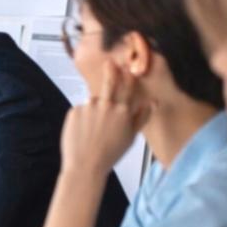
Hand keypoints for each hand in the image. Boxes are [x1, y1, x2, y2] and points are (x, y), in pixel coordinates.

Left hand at [61, 61, 148, 178]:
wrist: (85, 164)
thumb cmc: (110, 153)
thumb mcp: (131, 137)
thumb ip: (141, 117)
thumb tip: (152, 102)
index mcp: (123, 112)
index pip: (128, 89)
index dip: (128, 77)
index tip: (128, 68)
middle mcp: (107, 105)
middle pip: (110, 83)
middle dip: (110, 71)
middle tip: (109, 62)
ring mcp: (89, 107)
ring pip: (92, 102)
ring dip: (93, 110)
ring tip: (91, 129)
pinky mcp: (74, 110)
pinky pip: (79, 110)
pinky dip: (81, 117)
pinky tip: (82, 131)